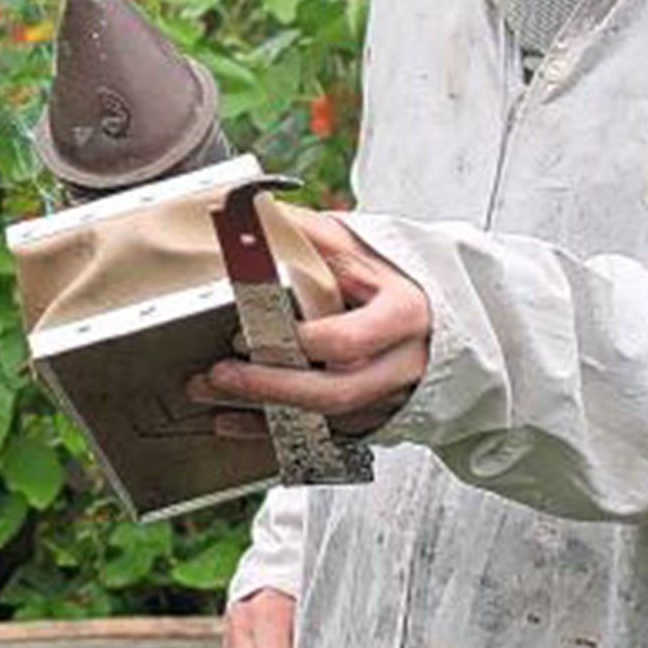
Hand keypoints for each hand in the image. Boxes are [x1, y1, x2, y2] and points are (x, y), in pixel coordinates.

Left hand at [197, 212, 430, 432]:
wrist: (437, 314)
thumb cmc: (390, 275)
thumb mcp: (357, 245)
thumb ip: (307, 232)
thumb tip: (247, 211)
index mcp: (402, 315)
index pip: (348, 339)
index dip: (297, 342)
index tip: (248, 335)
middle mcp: (401, 364)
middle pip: (335, 393)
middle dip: (270, 388)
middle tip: (217, 374)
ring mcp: (389, 398)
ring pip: (323, 421)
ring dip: (261, 413)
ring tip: (209, 395)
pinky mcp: (372, 419)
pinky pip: (320, 436)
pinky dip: (273, 431)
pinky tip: (232, 420)